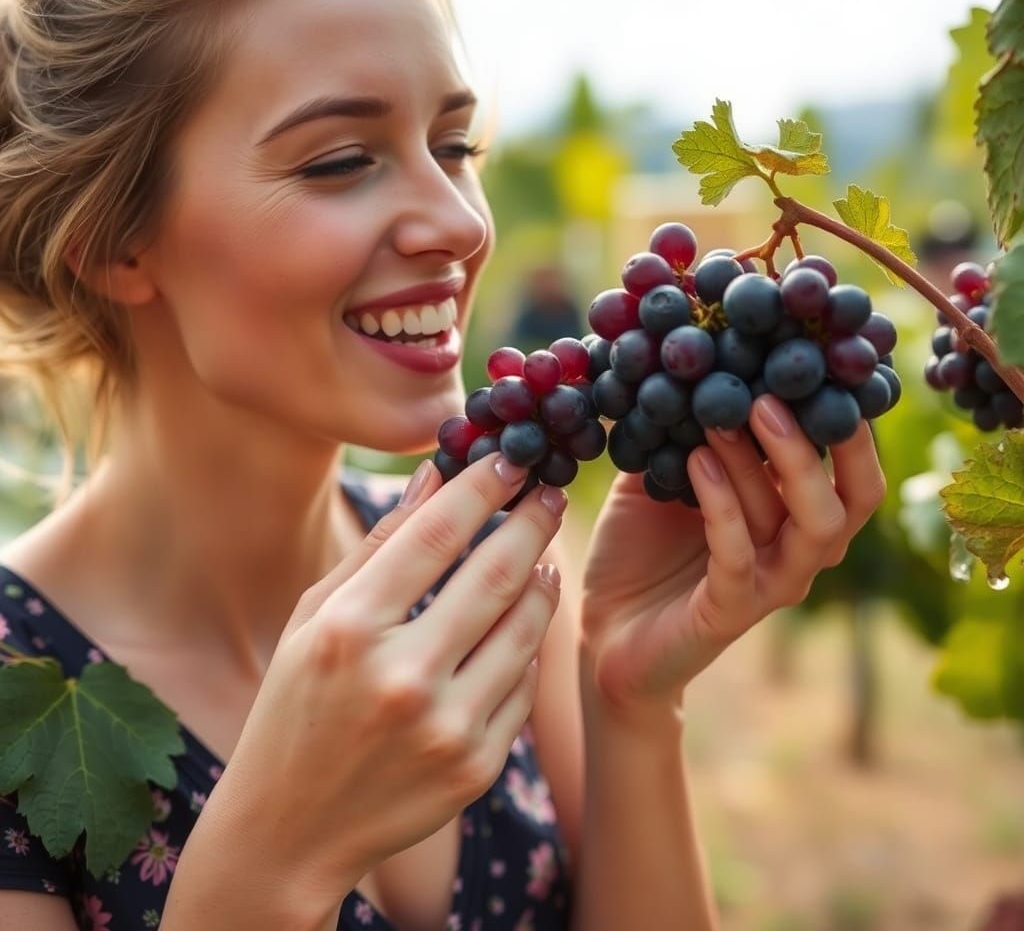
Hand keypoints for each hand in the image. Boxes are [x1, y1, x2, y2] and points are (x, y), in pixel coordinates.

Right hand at [198, 454, 565, 921]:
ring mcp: (447, 727)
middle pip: (497, 572)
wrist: (291, 829)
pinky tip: (524, 619)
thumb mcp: (316, 615)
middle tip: (551, 492)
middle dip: (533, 519)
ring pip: (526, 627)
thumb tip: (435, 473)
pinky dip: (529, 643)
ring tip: (544, 551)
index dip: (484, 485)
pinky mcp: (477, 766)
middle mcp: (403, 676)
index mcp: (351, 628)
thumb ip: (379, 543)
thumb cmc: (295, 704)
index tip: (511, 457)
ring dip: (543, 577)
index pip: (439, 533)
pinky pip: (525, 684)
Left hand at [580, 394, 885, 716]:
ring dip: (763, 463)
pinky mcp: (730, 612)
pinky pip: (738, 555)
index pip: (851, 472)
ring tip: (726, 416)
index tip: (814, 368)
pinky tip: (695, 461)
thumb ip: (684, 431)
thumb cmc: (640, 548)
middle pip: (848, 500)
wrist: (607, 628)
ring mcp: (769, 585)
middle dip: (819, 443)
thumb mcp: (662, 477)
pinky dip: (721, 504)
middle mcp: (797, 552)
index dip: (849, 424)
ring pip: (801, 523)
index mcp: (793, 517)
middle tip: (771, 394)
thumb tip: (686, 362)